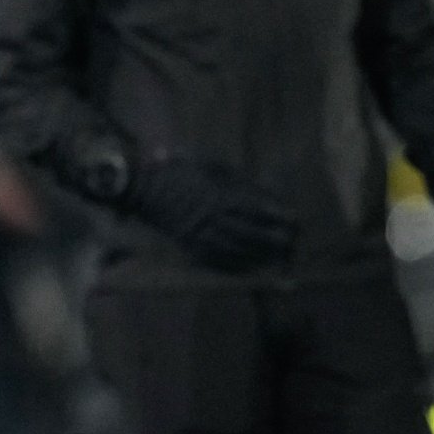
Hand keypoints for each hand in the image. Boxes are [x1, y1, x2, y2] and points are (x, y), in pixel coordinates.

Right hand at [125, 158, 297, 270]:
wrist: (141, 187)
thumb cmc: (176, 170)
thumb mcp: (206, 165)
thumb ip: (232, 178)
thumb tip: (260, 193)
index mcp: (216, 195)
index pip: (253, 207)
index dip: (274, 214)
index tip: (292, 217)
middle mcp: (210, 218)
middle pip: (248, 231)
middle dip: (272, 238)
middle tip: (291, 242)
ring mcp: (199, 234)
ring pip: (234, 248)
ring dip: (257, 254)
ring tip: (277, 258)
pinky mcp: (188, 245)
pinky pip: (215, 259)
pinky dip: (234, 264)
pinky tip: (248, 268)